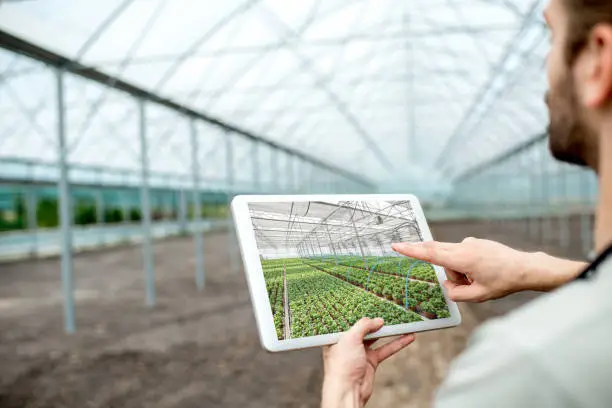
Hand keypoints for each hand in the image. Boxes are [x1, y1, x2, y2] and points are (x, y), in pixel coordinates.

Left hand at [321, 317, 414, 407]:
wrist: (348, 390)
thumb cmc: (342, 366)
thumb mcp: (350, 338)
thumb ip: (364, 326)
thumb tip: (377, 320)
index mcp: (337, 336)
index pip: (349, 320)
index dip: (359, 313)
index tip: (371, 304)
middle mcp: (348, 343)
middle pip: (365, 328)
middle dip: (376, 322)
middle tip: (389, 312)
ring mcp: (360, 352)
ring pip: (377, 338)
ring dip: (389, 332)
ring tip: (401, 322)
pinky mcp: (371, 361)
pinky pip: (386, 349)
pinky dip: (397, 343)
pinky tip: (407, 337)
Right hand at [392, 238, 586, 302]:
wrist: (525, 267)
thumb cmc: (503, 281)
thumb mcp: (478, 296)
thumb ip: (456, 294)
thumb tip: (448, 286)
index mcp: (462, 258)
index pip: (430, 253)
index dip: (411, 250)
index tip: (396, 245)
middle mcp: (463, 246)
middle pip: (441, 256)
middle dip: (450, 273)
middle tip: (468, 281)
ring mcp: (470, 242)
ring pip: (452, 259)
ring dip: (460, 272)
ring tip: (481, 280)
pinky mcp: (475, 242)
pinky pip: (462, 255)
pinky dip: (466, 267)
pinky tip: (484, 272)